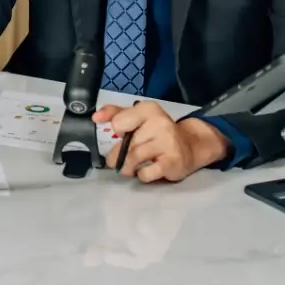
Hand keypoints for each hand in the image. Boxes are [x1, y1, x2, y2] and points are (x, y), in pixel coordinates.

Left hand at [95, 101, 229, 183]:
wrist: (189, 146)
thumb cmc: (157, 132)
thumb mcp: (138, 116)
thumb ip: (116, 114)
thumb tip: (95, 117)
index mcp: (148, 109)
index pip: (118, 122)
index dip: (118, 131)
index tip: (124, 134)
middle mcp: (160, 123)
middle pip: (125, 145)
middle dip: (118, 155)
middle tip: (121, 158)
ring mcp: (167, 143)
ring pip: (133, 159)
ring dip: (127, 167)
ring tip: (130, 167)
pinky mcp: (172, 162)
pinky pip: (146, 173)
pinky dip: (141, 175)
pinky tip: (146, 171)